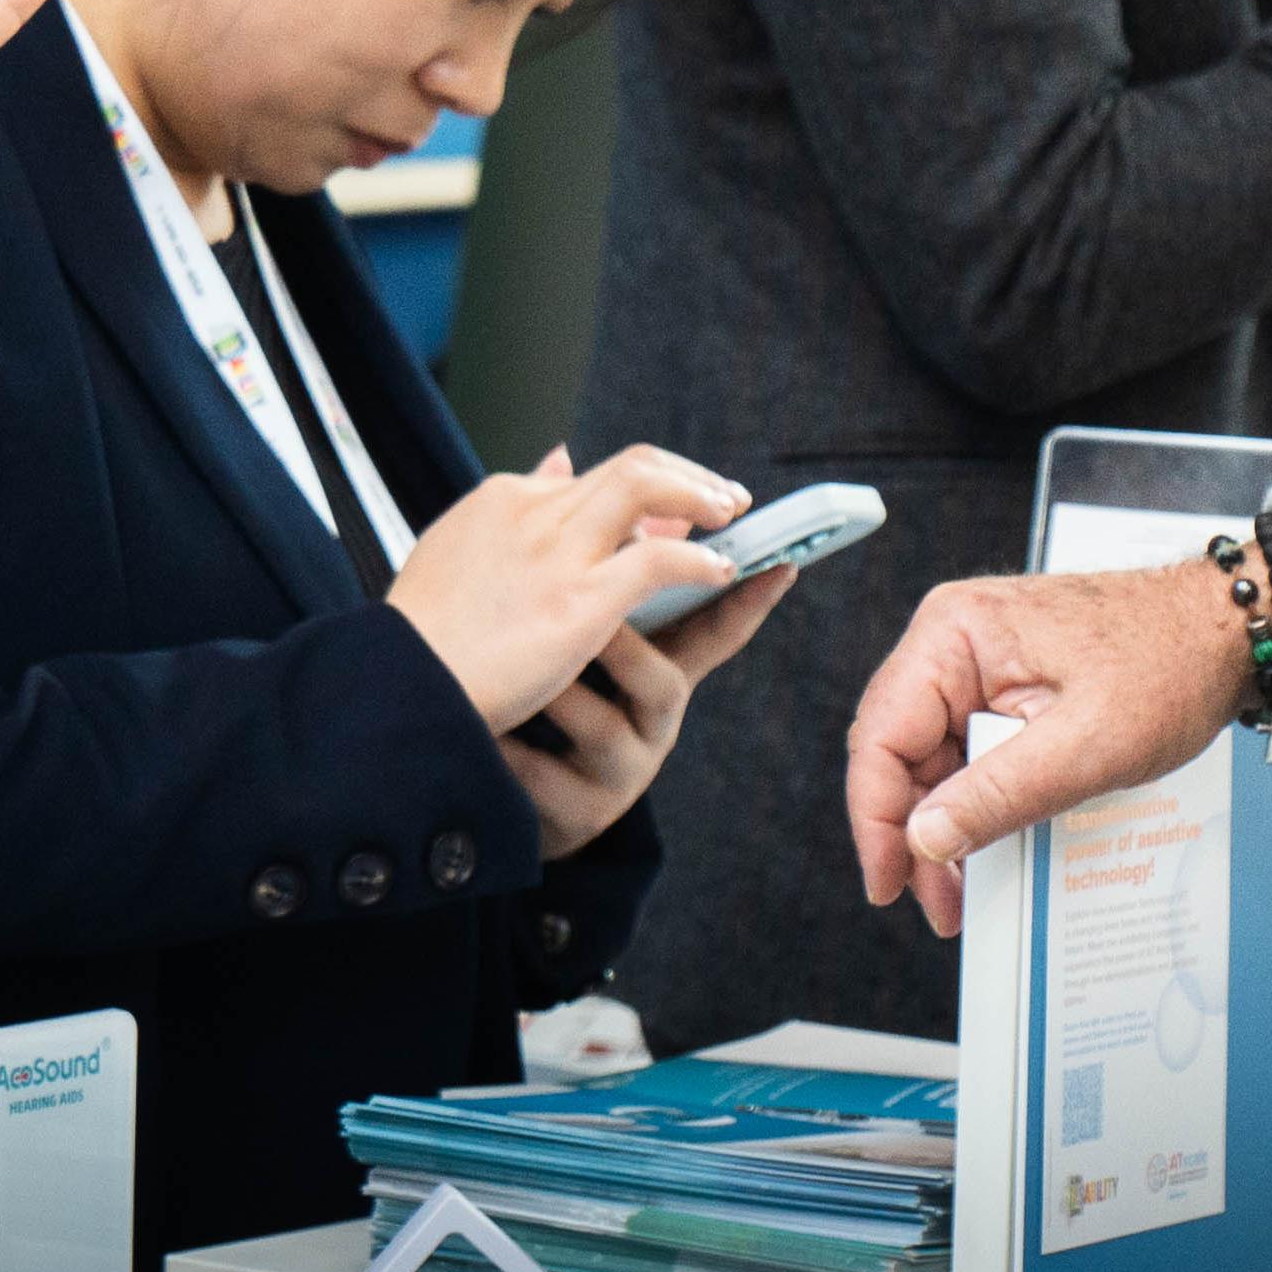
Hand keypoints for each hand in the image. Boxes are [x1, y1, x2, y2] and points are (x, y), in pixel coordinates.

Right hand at [386, 444, 749, 731]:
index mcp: (502, 500)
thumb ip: (508, 513)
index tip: (671, 513)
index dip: (642, 489)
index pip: (588, 476)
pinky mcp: (578, 598)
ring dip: (699, 496)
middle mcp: (533, 510)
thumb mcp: (457, 551)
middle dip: (684, 476)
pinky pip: (656, 559)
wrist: (400, 679)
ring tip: (733, 516)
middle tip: (723, 497)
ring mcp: (557, 550)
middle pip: (629, 466)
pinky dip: (696, 560)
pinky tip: (720, 572)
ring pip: (646, 486)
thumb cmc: (422, 632)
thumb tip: (557, 460)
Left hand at [503, 563, 793, 858]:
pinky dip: (517, 752)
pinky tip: (491, 734)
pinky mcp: (578, 814)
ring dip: (560, 693)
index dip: (748, 601)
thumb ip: (593, 562)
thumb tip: (575, 458)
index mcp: (658, 671)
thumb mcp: (581, 633)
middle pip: (665, 682)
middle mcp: (651, 723)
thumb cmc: (550, 693)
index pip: (712, 631)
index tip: (781, 563)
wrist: (506, 788)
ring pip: (601, 727)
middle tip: (592, 614)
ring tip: (521, 673)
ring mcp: (618, 772)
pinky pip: (547, 777)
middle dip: (629, 647)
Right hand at [844, 561, 1253, 936]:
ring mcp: (976, 660)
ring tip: (964, 888)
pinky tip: (991, 839)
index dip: (876, 818)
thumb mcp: (1086, 746)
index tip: (888, 884)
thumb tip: (924, 839)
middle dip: (913, 831)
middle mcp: (951, 640)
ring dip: (945, 821)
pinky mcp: (1002, 681)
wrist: (1223, 630)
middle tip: (938, 904)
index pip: (881, 735)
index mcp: (953, 635)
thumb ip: (999, 794)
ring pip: (932, 754)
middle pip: (899, 748)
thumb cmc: (1167, 665)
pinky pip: (970, 745)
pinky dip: (977, 797)